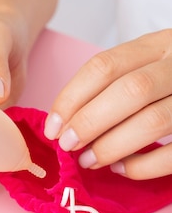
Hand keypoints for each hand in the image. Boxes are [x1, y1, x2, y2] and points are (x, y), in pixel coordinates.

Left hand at [44, 29, 171, 179]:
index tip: (52, 128)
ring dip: (112, 146)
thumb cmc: (168, 80)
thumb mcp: (144, 65)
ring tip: (88, 161)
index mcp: (159, 44)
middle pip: (130, 91)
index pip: (105, 66)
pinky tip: (121, 168)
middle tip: (68, 145)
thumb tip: (63, 125)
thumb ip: (110, 85)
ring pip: (154, 121)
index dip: (71, 99)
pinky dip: (144, 166)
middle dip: (90, 122)